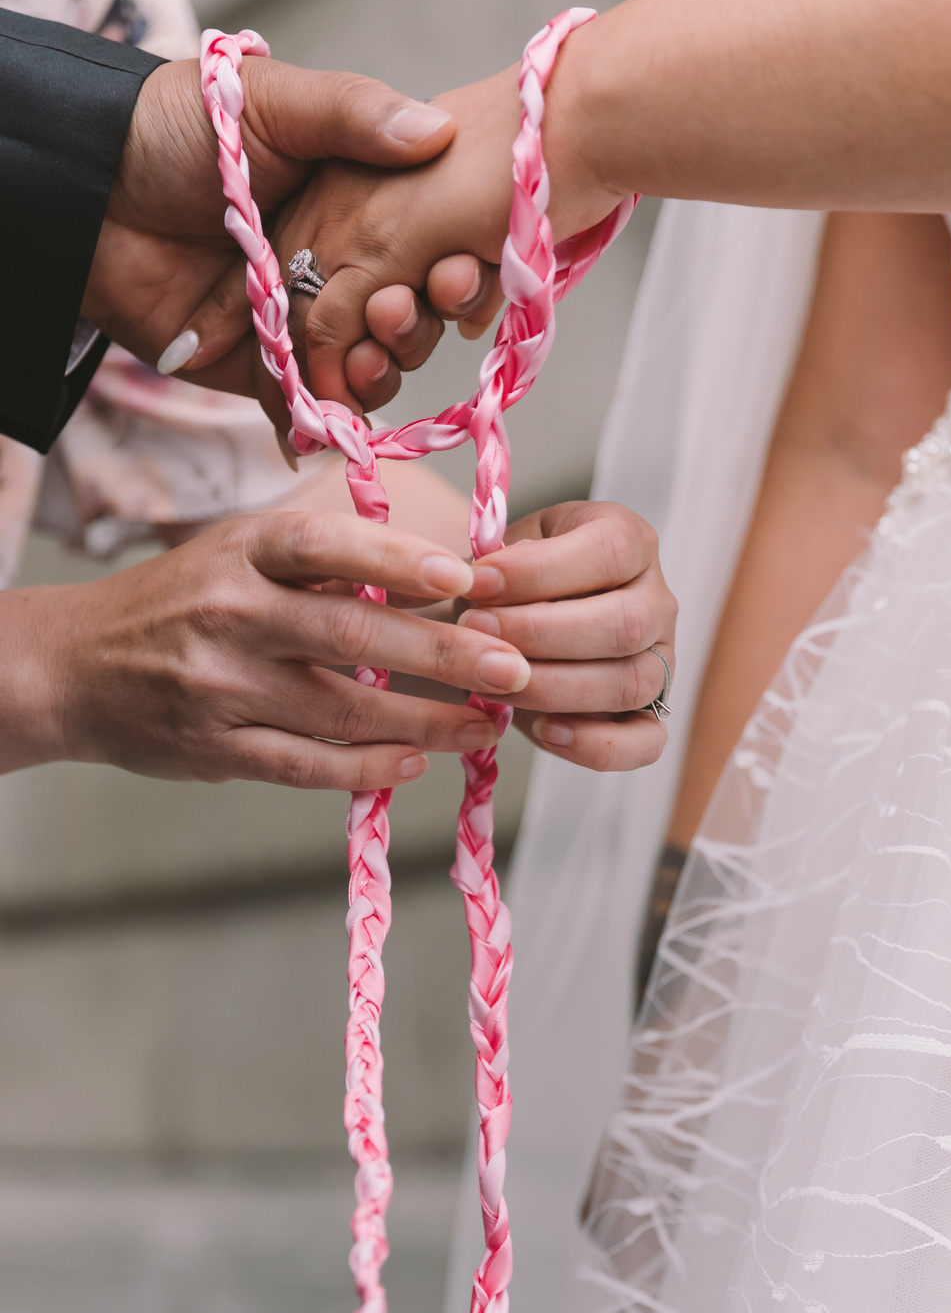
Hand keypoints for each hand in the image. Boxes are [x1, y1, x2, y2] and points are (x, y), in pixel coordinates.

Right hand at [0, 512, 532, 788]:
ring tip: (483, 726)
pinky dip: (368, 767)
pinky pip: (307, 765)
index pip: (327, 545)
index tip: (465, 577)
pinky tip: (415, 764)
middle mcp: (231, 613)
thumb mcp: (241, 554)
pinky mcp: (215, 748)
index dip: (398, 560)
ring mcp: (220, 686)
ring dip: (425, 722)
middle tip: (510, 668)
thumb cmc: (185, 600)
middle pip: (353, 634)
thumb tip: (436, 581)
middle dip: (444, 653)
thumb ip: (326, 564)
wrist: (77, 665)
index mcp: (243, 551)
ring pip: (342, 709)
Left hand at [85, 56, 498, 414]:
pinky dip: (321, 421)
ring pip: (363, 371)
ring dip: (371, 378)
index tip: (455, 276)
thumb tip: (435, 130)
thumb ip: (353, 112)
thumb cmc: (174, 128)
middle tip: (391, 319)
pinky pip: (303, 406)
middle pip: (402, 322)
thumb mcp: (272, 102)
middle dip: (409, 333)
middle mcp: (334, 269)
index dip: (446, 273)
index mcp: (352, 207)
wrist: (88, 192)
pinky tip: (334, 421)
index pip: (423, 254)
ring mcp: (298, 324)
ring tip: (357, 369)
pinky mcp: (258, 370)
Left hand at [458, 500, 676, 771]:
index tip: (476, 583)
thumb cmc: (510, 583)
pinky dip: (597, 745)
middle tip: (476, 635)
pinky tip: (544, 732)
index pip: (609, 552)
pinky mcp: (651, 712)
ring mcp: (662, 660)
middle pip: (624, 624)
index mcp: (629, 542)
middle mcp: (658, 600)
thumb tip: (480, 583)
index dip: (540, 571)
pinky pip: (645, 741)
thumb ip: (498, 565)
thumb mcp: (503, 555)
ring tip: (492, 684)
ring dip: (555, 688)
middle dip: (540, 634)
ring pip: (631, 682)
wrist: (514, 620)